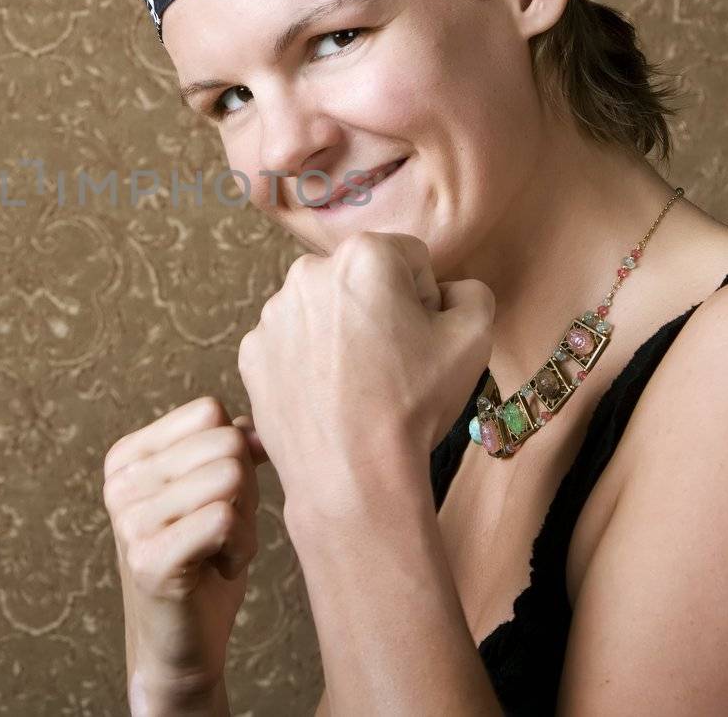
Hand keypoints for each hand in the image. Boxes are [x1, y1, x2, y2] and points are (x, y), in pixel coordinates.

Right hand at [103, 395, 269, 705]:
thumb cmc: (204, 565)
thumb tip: (262, 426)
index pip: (210, 411)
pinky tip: (219, 569)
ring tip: (220, 551)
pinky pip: (224, 518)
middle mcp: (121, 481)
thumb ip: (230, 449)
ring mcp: (129, 519)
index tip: (218, 500)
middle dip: (246, 490)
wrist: (182, 646)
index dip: (235, 454)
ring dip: (245, 522)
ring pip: (230, 477)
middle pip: (225, 442)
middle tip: (223, 533)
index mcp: (128, 456)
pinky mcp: (149, 558)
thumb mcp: (215, 493)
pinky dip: (241, 548)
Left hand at [236, 231, 493, 523]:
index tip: (423, 338)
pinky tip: (328, 396)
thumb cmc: (413, 402)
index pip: (410, 259)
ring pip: (322, 311)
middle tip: (393, 363)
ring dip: (341, 334)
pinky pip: (291, 344)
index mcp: (364, 254)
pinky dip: (308, 362)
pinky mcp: (252, 352)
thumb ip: (470, 293)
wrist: (352, 474)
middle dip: (379, 310)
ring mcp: (272, 314)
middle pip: (360, 280)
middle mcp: (307, 272)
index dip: (425, 300)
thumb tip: (449, 291)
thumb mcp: (475, 337)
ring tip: (359, 384)